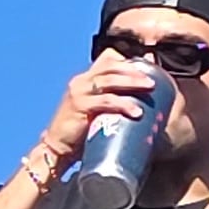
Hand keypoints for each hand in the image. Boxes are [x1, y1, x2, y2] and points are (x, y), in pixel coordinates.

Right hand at [21, 54, 165, 188]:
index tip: (147, 69)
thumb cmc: (79, 133)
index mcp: (84, 80)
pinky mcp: (79, 106)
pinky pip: (105, 101)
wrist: (57, 149)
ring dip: (132, 82)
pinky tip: (136, 112)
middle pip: (111, 66)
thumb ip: (109, 105)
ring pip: (109, 80)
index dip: (127, 62)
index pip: (106, 59)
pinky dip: (123, 105)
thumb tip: (141, 108)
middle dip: (134, 71)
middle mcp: (80, 81)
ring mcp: (79, 93)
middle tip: (152, 81)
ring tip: (149, 88)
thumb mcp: (94, 112)